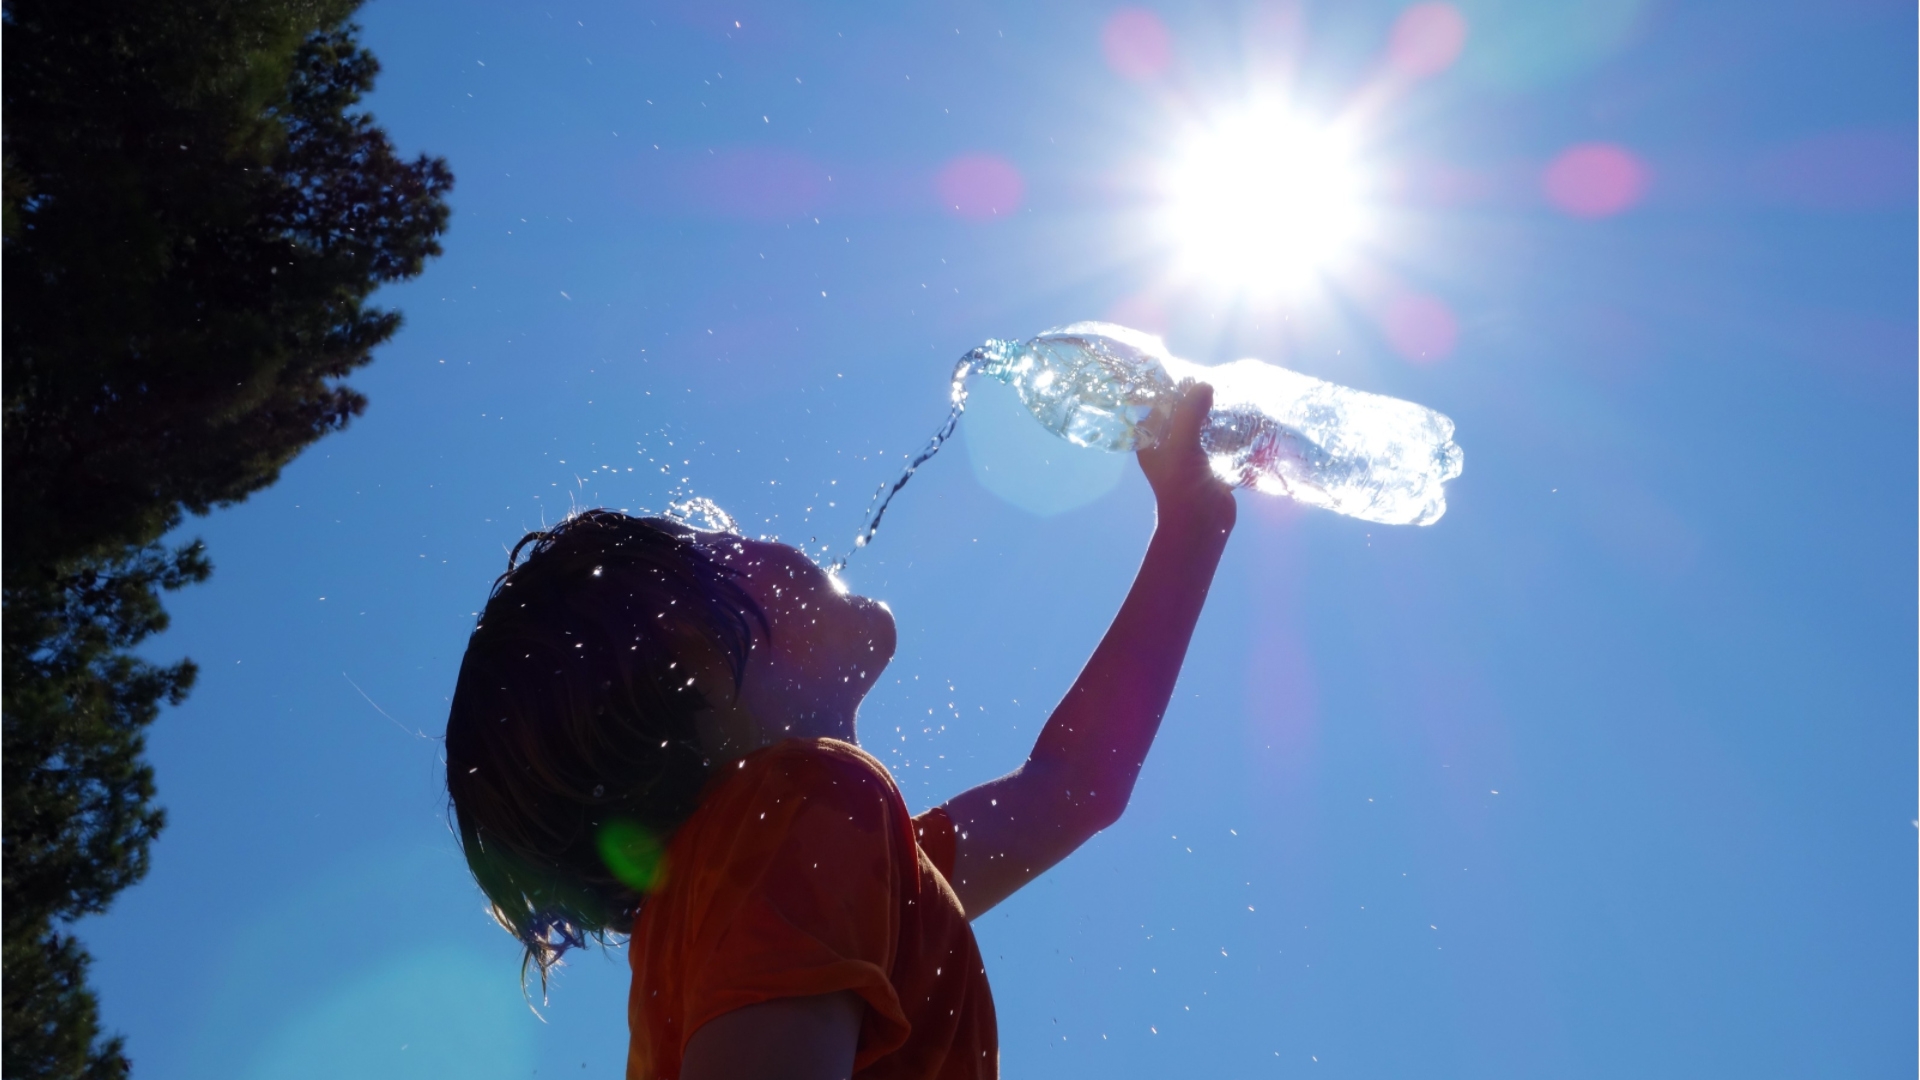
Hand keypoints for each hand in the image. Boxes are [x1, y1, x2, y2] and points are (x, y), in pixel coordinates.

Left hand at [1137, 382, 1235, 533]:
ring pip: (1203, 428)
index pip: (1157, 408)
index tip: (1190, 372)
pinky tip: (1244, 419)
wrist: (1202, 526)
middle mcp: (1169, 448)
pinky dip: (1230, 433)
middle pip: (1182, 416)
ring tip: (1232, 396)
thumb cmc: (1182, 487)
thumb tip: (1203, 385)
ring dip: (1216, 416)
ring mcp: (1192, 457)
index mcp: (1152, 442)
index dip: (1171, 390)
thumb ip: (1190, 413)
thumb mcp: (1181, 446)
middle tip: (1217, 382)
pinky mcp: (1212, 466)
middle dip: (1198, 401)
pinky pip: (1220, 443)